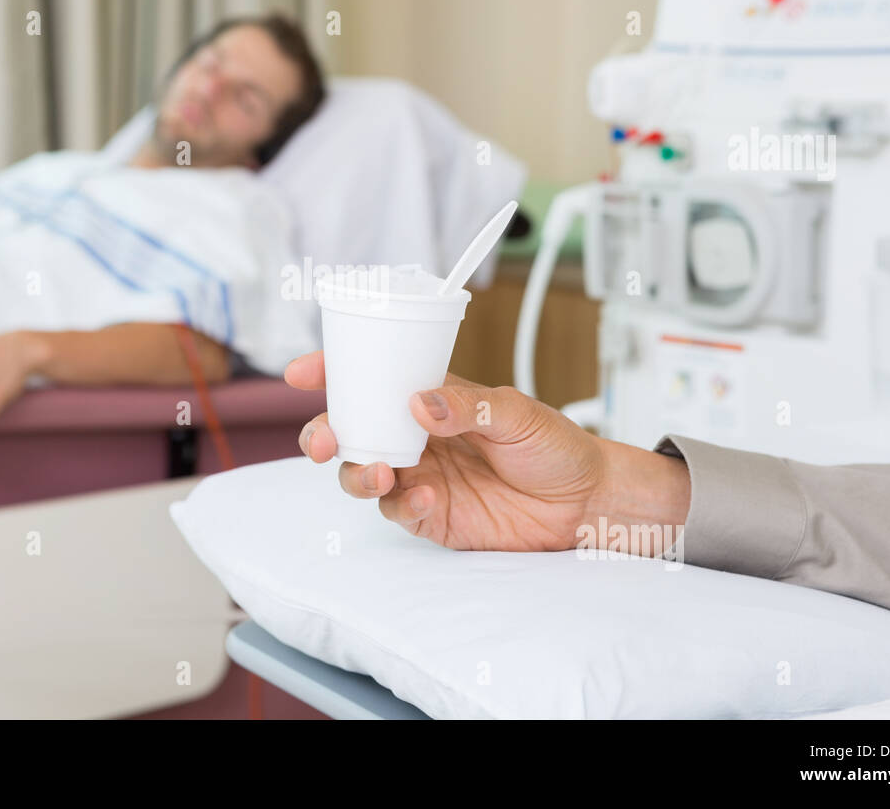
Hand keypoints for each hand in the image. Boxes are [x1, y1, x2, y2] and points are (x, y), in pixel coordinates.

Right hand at [284, 351, 689, 552]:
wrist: (587, 503)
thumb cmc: (556, 447)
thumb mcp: (517, 412)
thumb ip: (468, 406)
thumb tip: (421, 403)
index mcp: (431, 399)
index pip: (373, 380)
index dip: (332, 373)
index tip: (303, 372)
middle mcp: (417, 437)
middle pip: (351, 431)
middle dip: (325, 434)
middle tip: (324, 441)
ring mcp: (422, 477)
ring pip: (363, 473)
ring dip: (358, 472)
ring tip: (380, 472)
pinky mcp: (433, 517)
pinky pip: (400, 511)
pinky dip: (404, 504)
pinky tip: (429, 498)